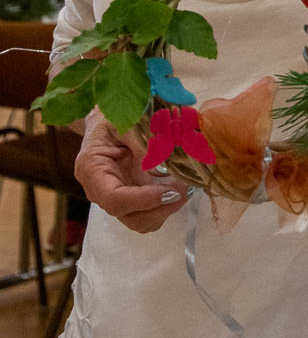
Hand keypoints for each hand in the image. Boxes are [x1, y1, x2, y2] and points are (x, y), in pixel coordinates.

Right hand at [74, 111, 189, 232]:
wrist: (105, 121)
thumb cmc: (112, 116)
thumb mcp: (125, 121)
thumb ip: (142, 143)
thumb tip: (164, 167)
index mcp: (92, 169)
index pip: (114, 199)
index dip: (143, 200)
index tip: (169, 191)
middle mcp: (99, 190)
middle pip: (129, 217)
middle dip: (160, 208)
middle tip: (185, 189)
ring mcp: (116, 198)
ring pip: (140, 221)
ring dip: (166, 210)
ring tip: (185, 190)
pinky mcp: (130, 199)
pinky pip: (147, 215)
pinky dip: (165, 208)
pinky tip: (178, 189)